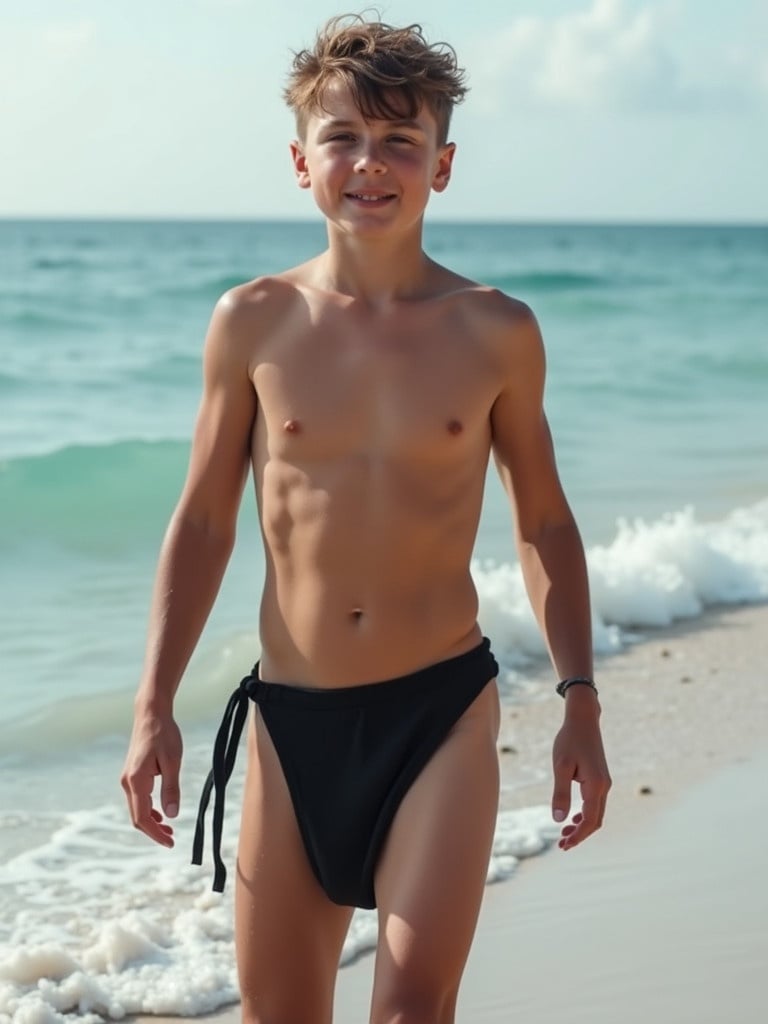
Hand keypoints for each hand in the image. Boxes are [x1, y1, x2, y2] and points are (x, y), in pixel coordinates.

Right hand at [121, 708, 182, 846]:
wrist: (151, 714)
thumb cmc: (164, 734)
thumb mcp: (173, 761)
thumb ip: (171, 789)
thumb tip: (172, 816)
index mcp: (136, 781)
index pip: (142, 818)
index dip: (155, 834)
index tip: (171, 843)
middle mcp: (127, 782)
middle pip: (137, 817)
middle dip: (153, 831)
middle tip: (172, 840)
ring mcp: (127, 778)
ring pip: (137, 808)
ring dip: (151, 821)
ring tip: (169, 829)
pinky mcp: (132, 774)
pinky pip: (138, 799)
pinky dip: (148, 810)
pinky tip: (161, 813)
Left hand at [551, 694, 610, 849]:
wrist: (583, 720)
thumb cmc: (569, 740)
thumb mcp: (560, 766)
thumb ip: (560, 793)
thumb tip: (558, 820)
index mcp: (596, 786)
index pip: (589, 820)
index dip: (577, 836)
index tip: (563, 845)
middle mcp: (604, 787)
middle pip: (595, 821)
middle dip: (580, 835)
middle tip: (561, 845)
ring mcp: (604, 783)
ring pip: (596, 813)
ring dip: (582, 826)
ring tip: (564, 834)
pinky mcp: (600, 778)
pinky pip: (595, 804)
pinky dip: (585, 814)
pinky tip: (572, 817)